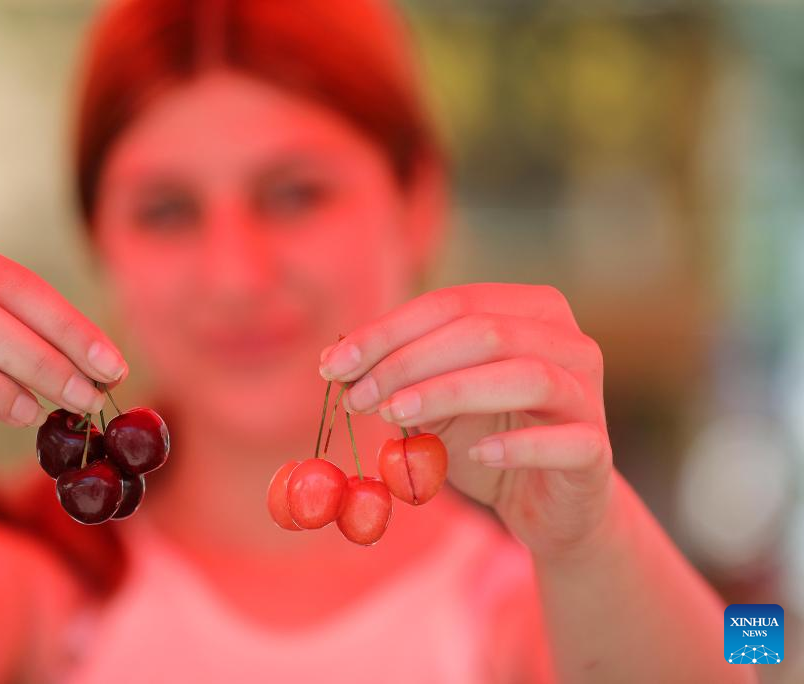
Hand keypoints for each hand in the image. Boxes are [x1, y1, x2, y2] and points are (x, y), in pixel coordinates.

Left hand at [318, 283, 613, 558]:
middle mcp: (567, 340)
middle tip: (357, 396)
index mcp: (529, 310)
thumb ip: (399, 376)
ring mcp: (588, 393)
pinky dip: (518, 444)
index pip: (452, 304)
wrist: (545, 504)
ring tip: (394, 416)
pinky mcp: (597, 450)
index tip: (332, 365)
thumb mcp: (434, 402)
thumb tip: (335, 361)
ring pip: (526, 374)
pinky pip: (565, 440)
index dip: (388, 331)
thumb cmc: (488, 438)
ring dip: (450, 392)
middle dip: (409, 361)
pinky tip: (476, 455)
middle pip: (484, 331)